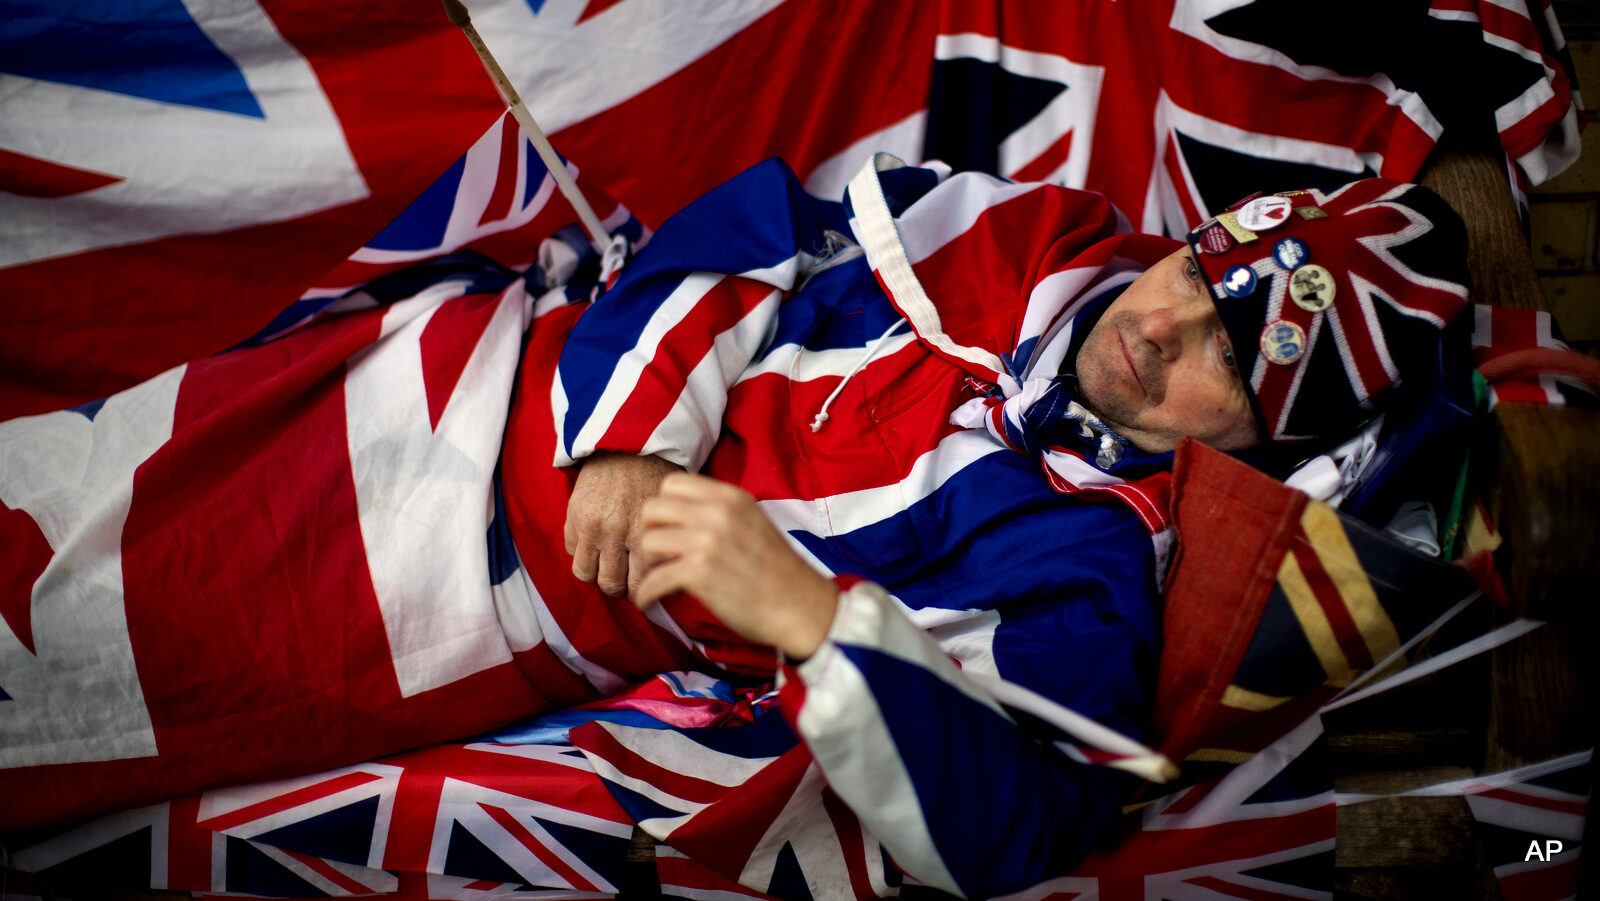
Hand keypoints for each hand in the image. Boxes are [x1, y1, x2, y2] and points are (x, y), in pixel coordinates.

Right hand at [564, 451, 682, 596]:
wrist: (627, 441)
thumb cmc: (655, 475)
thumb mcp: (669, 509)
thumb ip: (665, 541)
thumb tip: (668, 578)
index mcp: (644, 532)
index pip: (640, 582)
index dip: (643, 590)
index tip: (645, 587)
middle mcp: (615, 532)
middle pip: (610, 583)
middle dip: (618, 585)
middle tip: (624, 577)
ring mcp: (590, 524)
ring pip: (584, 573)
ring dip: (595, 572)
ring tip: (606, 563)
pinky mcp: (573, 514)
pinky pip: (571, 549)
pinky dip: (581, 550)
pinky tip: (595, 541)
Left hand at [635, 474, 837, 658]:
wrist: (800, 607)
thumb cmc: (777, 570)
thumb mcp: (752, 522)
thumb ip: (719, 512)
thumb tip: (678, 516)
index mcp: (730, 497)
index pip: (672, 484)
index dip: (664, 508)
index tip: (668, 530)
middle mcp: (716, 513)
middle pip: (652, 509)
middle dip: (648, 533)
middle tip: (658, 556)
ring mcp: (706, 541)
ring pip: (647, 542)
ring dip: (646, 565)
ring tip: (658, 579)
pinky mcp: (699, 573)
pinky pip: (652, 580)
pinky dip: (645, 595)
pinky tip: (650, 602)